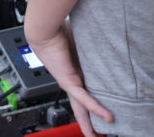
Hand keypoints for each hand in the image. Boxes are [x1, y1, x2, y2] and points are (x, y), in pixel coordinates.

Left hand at [26, 22, 112, 136]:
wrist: (45, 28)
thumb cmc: (59, 30)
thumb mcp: (82, 40)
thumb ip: (92, 45)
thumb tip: (108, 38)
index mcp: (74, 73)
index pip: (84, 95)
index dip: (93, 107)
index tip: (102, 116)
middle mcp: (71, 81)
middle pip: (81, 108)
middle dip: (89, 124)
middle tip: (98, 136)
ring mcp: (69, 82)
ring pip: (81, 109)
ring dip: (89, 124)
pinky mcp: (68, 80)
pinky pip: (84, 98)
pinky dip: (96, 108)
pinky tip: (107, 117)